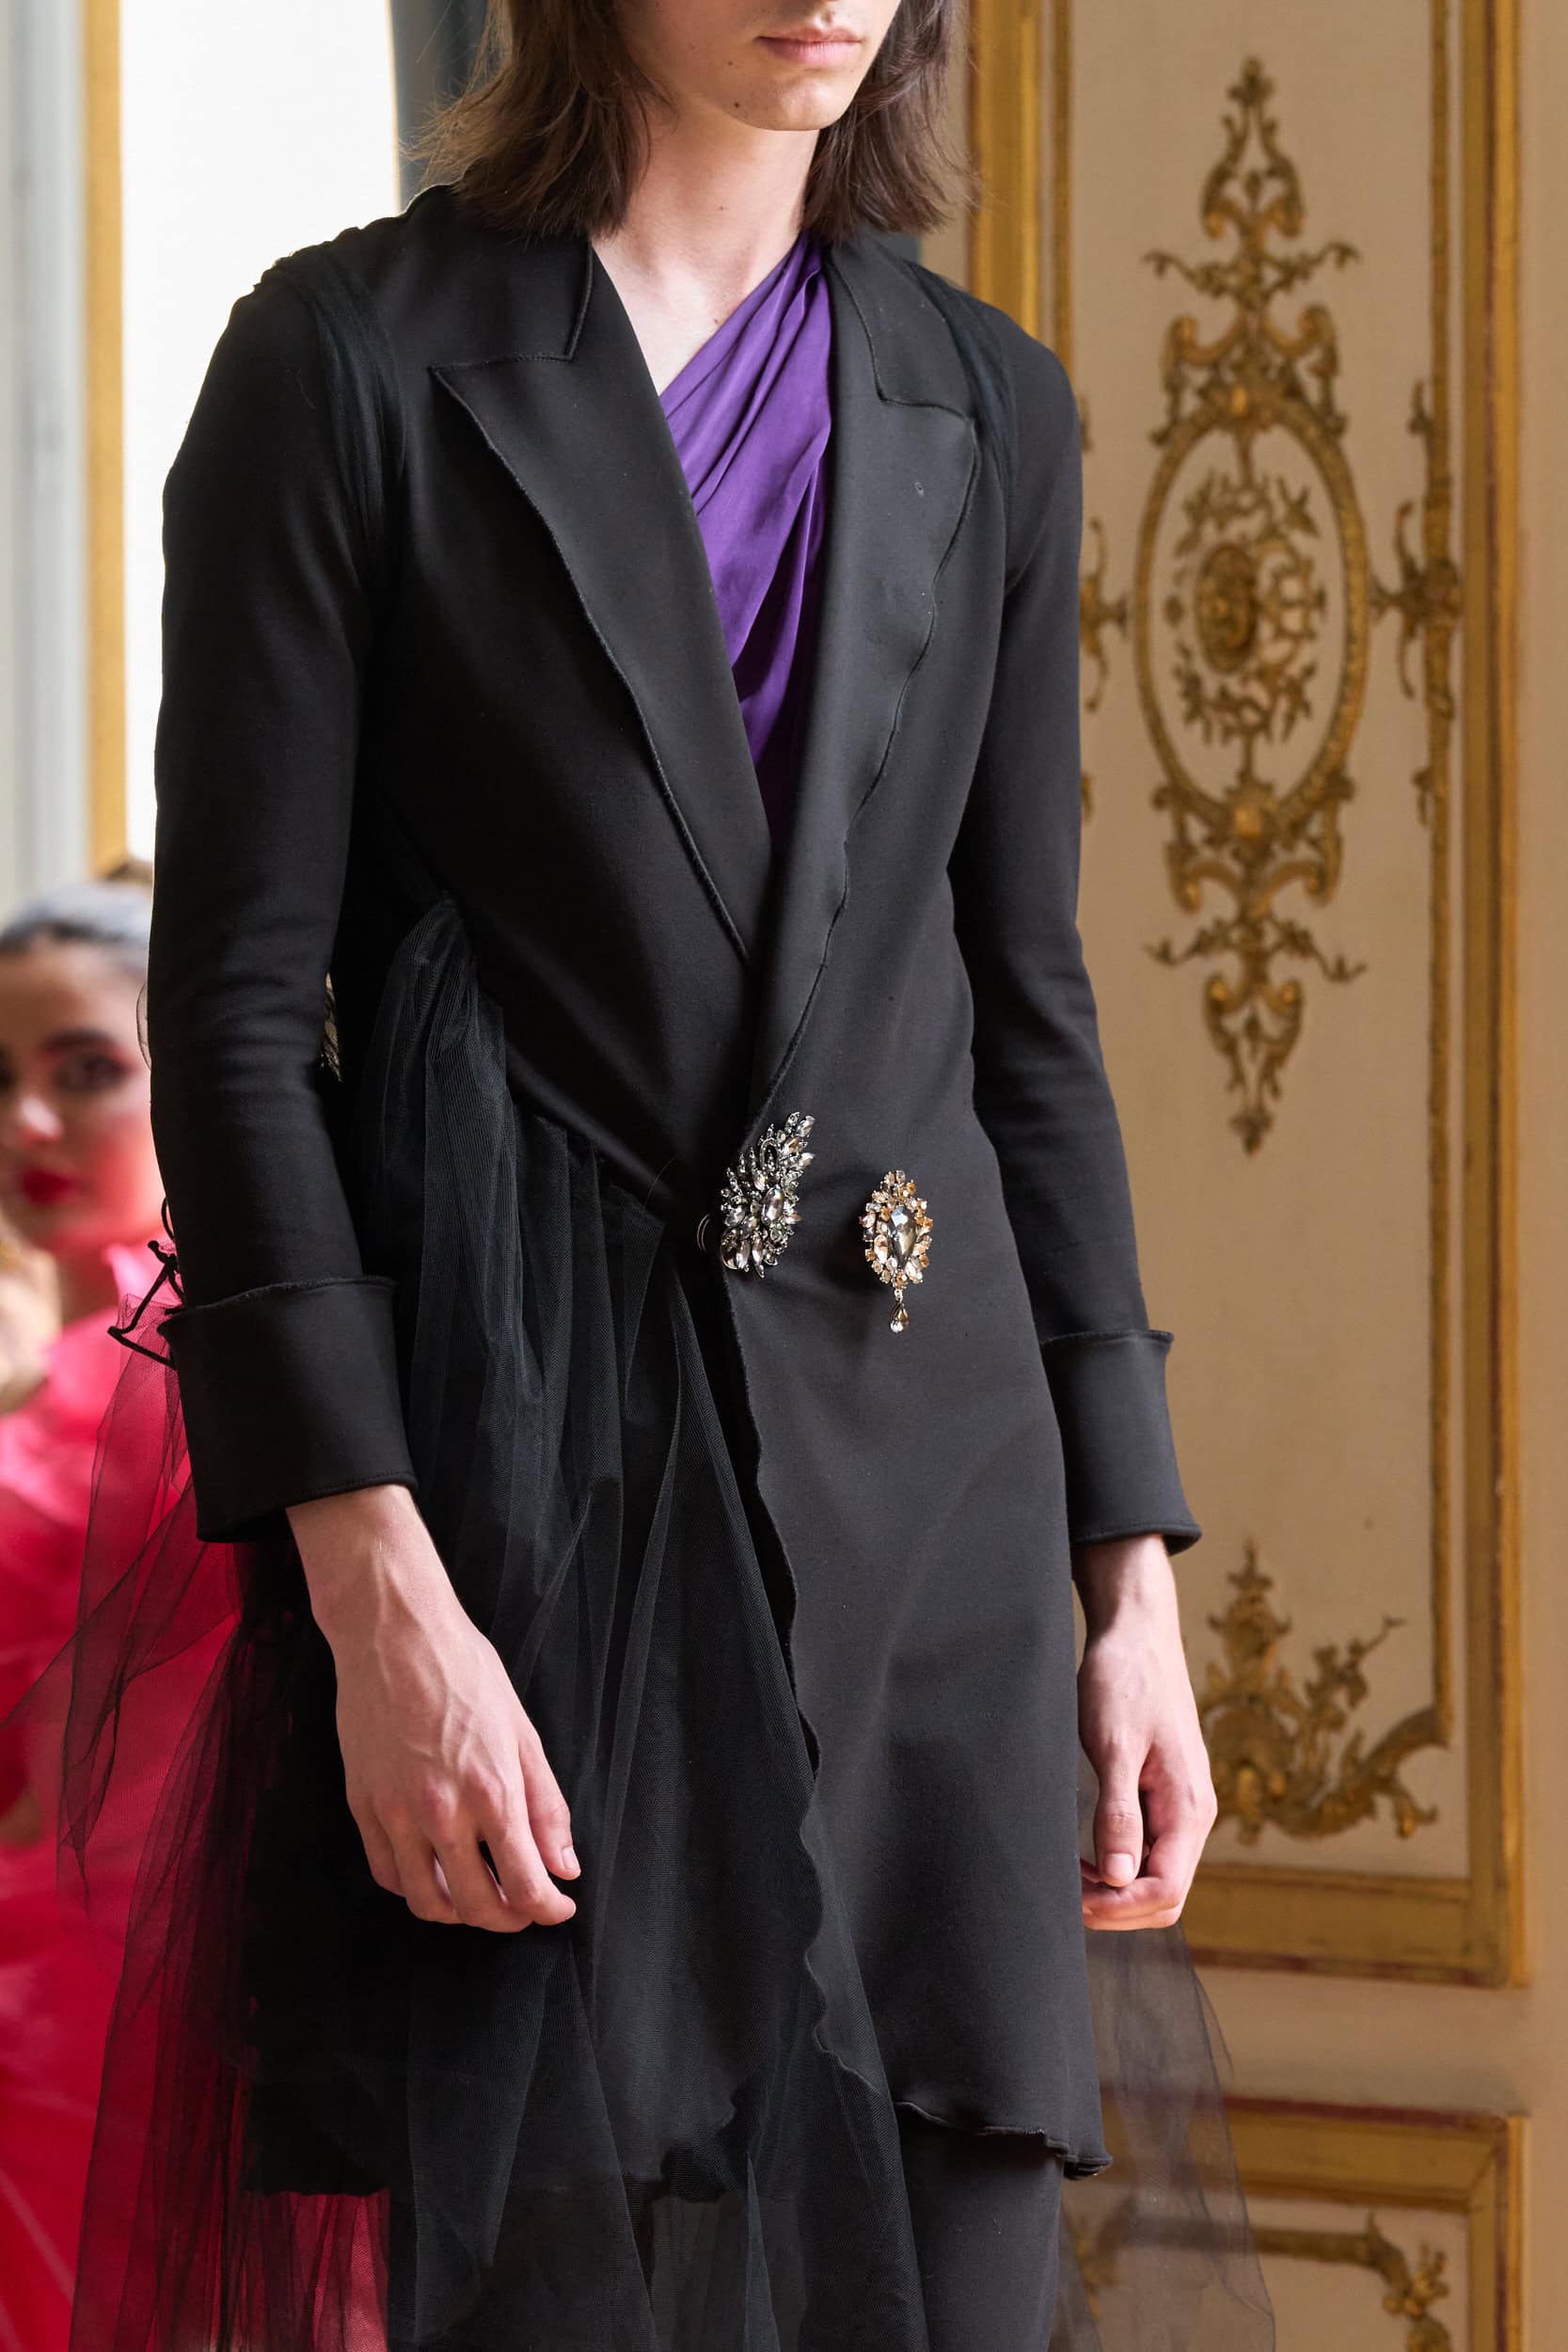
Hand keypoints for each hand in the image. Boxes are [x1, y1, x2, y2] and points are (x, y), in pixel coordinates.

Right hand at [287, 1484, 578, 1933]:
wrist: (394, 1633)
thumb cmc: (465, 1671)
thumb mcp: (522, 1732)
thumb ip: (546, 1806)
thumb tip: (564, 1866)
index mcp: (492, 1790)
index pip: (525, 1884)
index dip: (547, 1908)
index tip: (558, 1907)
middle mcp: (441, 1811)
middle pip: (476, 1905)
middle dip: (508, 1918)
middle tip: (522, 1905)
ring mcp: (395, 1812)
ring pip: (426, 1902)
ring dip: (459, 1913)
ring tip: (479, 1895)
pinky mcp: (363, 1806)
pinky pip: (388, 1873)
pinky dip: (415, 1887)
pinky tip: (435, 1871)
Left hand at [1072, 1532, 1216, 1931]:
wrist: (1137, 1632)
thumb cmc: (1124, 1680)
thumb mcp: (1114, 1745)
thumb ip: (1119, 1814)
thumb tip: (1117, 1879)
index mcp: (1189, 1808)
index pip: (1166, 1891)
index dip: (1119, 1908)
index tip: (1072, 1898)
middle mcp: (1192, 1814)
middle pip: (1164, 1895)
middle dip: (1116, 1907)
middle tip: (1063, 1891)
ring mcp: (1180, 1806)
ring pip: (1154, 1876)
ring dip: (1114, 1889)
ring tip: (1066, 1875)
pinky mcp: (1163, 1795)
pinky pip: (1147, 1851)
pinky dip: (1116, 1864)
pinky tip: (1082, 1855)